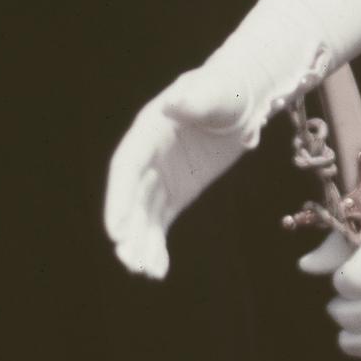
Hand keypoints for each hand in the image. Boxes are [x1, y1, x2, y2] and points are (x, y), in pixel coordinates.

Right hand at [105, 18, 324, 280]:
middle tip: (130, 261)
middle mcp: (148, 156)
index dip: (118, 198)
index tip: (116, 230)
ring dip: (141, 243)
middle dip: (129, 229)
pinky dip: (157, 245)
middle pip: (131, 196)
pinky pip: (160, 221)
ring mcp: (160, 176)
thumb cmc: (229, 89)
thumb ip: (196, 100)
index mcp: (149, 130)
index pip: (127, 167)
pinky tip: (159, 269)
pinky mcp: (176, 192)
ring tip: (146, 271)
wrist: (245, 98)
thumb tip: (173, 103)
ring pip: (144, 214)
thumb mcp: (217, 92)